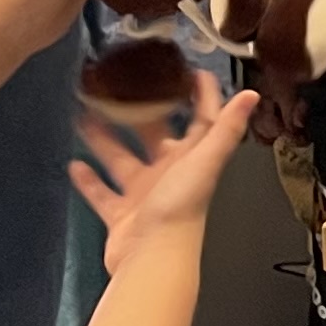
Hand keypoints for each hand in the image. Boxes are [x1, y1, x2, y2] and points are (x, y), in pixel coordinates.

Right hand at [73, 80, 255, 277]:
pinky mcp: (122, 215)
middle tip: (120, 87)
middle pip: (154, 136)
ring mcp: (144, 195)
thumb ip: (226, 127)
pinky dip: (89, 181)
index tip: (189, 70)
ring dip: (105, 140)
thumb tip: (251, 94)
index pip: (202, 119)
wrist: (153, 255)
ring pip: (122, 160)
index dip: (200, 95)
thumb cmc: (181, 206)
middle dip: (140, 113)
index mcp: (193, 158)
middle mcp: (170, 173)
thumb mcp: (205, 159)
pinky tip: (74, 164)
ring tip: (85, 115)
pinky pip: (103, 194)